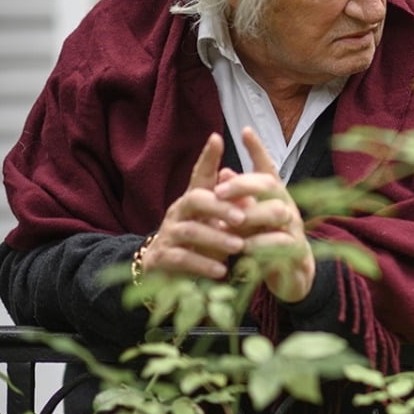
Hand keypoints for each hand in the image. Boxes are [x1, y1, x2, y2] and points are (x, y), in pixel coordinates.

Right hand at [139, 133, 245, 279]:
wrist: (166, 275)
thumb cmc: (201, 244)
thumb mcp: (219, 224)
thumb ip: (234, 209)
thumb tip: (251, 192)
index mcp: (194, 201)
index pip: (199, 175)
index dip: (207, 158)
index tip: (216, 138)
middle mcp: (179, 212)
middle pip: (196, 199)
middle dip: (220, 207)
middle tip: (242, 218)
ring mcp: (168, 234)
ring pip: (190, 230)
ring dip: (216, 237)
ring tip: (238, 246)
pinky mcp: (161, 258)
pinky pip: (181, 258)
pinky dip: (203, 264)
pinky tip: (221, 270)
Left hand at [213, 127, 315, 302]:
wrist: (292, 276)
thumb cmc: (266, 242)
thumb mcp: (249, 219)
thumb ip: (238, 199)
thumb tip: (221, 172)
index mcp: (274, 197)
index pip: (268, 168)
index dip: (258, 149)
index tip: (244, 130)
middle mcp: (287, 206)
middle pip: (271, 185)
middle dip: (244, 185)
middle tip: (218, 192)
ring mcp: (295, 228)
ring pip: (277, 212)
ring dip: (251, 216)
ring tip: (229, 224)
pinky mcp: (297, 251)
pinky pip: (281, 243)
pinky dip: (260, 244)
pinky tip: (244, 248)